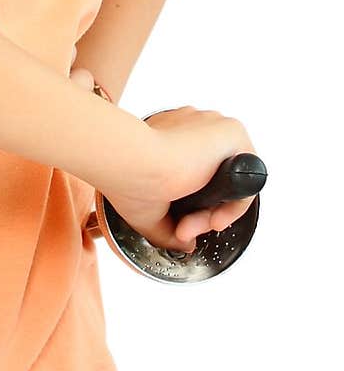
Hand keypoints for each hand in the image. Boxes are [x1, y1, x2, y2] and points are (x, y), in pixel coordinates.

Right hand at [69, 65, 257, 254]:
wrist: (128, 159)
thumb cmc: (124, 175)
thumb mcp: (146, 210)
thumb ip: (167, 227)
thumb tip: (184, 242)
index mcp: (172, 135)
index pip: (196, 175)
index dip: (188, 208)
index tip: (175, 225)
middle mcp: (194, 128)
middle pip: (213, 182)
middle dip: (199, 214)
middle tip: (181, 230)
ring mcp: (213, 128)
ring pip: (227, 183)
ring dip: (212, 212)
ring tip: (189, 227)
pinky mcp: (231, 132)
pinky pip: (246, 178)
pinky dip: (234, 204)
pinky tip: (213, 218)